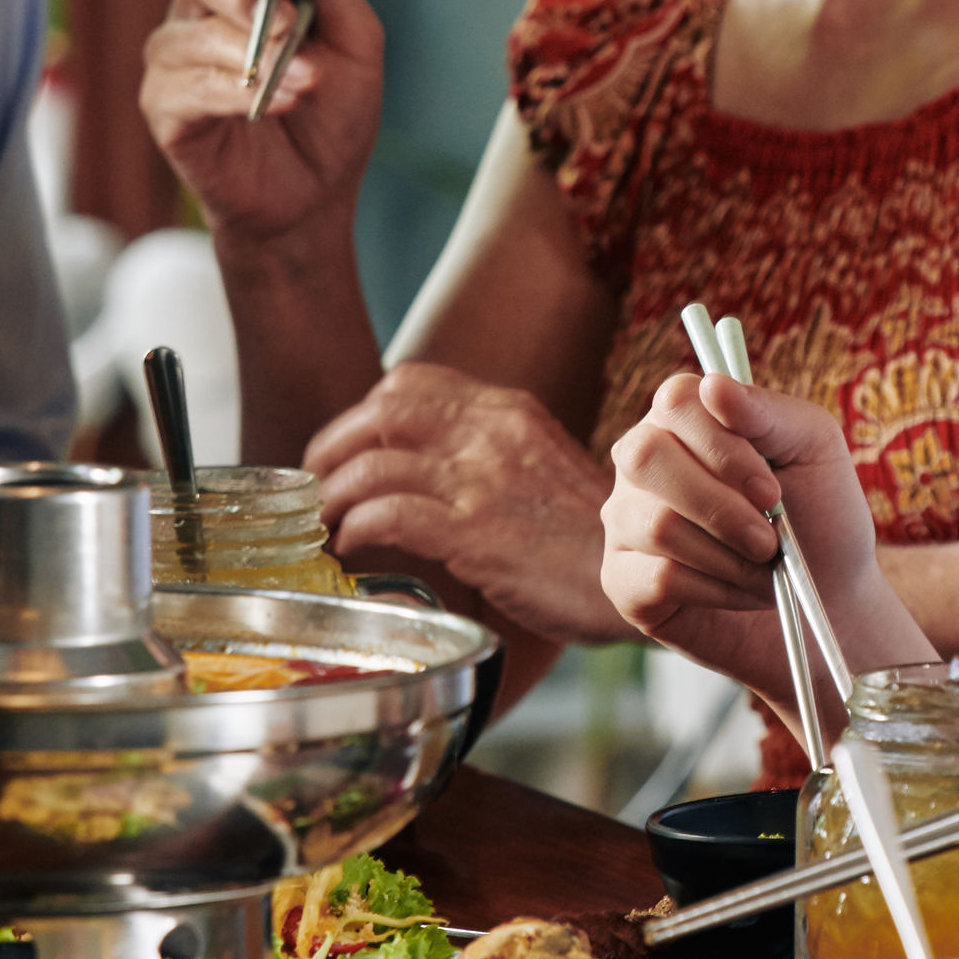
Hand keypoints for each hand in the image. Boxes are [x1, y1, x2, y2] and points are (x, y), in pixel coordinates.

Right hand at [142, 0, 384, 243]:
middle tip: (286, 19)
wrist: (317, 197)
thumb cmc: (334, 113)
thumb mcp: (354, 38)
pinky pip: (188, 85)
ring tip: (305, 80)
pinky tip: (274, 105)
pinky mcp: (164, 106)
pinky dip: (236, 92)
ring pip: (193, 30)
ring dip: (257, 54)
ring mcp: (176, 57)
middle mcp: (202, 9)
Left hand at [305, 363, 620, 642]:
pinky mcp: (474, 532)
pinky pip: (389, 514)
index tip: (345, 449)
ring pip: (373, 463)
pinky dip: (357, 529)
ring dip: (333, 495)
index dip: (363, 413)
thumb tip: (426, 468)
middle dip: (332, 447)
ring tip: (324, 525)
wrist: (643, 576)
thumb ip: (490, 455)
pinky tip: (353, 549)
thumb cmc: (591, 537)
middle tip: (315, 486)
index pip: (410, 382)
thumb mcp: (541, 467)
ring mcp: (481, 481)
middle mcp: (490, 433)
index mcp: (507, 411)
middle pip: (380, 410)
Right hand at [601, 371, 925, 698]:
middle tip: (770, 538)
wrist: (828, 599)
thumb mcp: (813, 449)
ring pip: (657, 524)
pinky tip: (742, 592)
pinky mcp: (623, 581)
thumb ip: (767, 412)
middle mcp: (643, 463)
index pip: (675, 401)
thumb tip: (713, 385)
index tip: (770, 489)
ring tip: (765, 567)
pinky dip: (717, 590)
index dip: (722, 445)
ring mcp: (625, 521)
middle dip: (720, 505)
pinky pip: (656, 579)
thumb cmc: (819, 513)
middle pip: (646, 456)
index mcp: (684, 419)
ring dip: (729, 555)